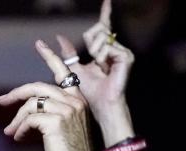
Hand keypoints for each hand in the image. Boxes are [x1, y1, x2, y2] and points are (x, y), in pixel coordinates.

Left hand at [0, 40, 92, 150]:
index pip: (64, 72)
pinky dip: (20, 128)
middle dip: (17, 93)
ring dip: (17, 119)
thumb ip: (50, 114)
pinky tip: (19, 138)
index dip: (51, 57)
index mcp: (78, 100)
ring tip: (11, 132)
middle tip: (2, 101)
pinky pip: (29, 119)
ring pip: (31, 105)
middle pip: (38, 87)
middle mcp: (74, 101)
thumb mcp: (62, 128)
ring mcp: (66, 110)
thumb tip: (25, 113)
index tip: (39, 45)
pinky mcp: (56, 121)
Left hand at [57, 0, 133, 123]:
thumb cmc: (89, 92)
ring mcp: (122, 51)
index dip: (105, 13)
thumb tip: (59, 37)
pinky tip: (106, 68)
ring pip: (100, 37)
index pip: (103, 26)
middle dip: (90, 42)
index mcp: (104, 49)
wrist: (100, 104)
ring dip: (94, 52)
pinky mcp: (126, 56)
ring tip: (100, 67)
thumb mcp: (74, 69)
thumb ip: (69, 53)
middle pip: (96, 29)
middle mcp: (115, 47)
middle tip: (94, 60)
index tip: (106, 0)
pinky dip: (101, 57)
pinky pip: (106, 47)